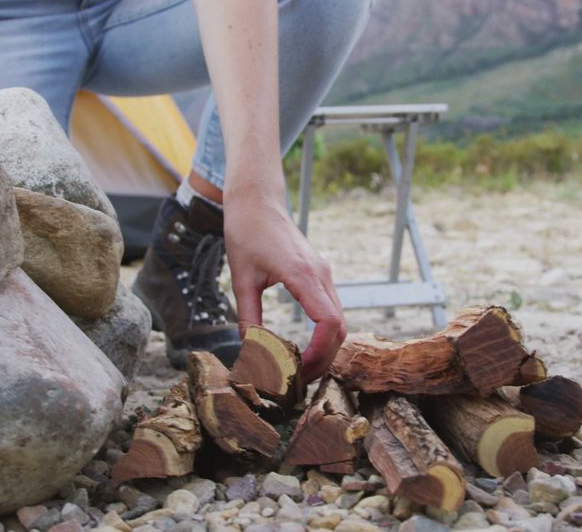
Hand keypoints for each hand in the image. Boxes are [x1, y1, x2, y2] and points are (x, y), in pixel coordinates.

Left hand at [224, 196, 346, 381]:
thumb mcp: (241, 279)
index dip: (320, 353)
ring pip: (339, 321)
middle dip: (324, 359)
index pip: (328, 322)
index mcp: (303, 274)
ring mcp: (324, 274)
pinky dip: (323, 334)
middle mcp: (320, 275)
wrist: (257, 201)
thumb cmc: (246, 233)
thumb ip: (248, 317)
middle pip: (340, 327)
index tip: (300, 371)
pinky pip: (331, 310)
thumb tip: (251, 351)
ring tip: (300, 369)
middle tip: (298, 381)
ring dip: (325, 348)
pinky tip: (303, 347)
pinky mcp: (320, 274)